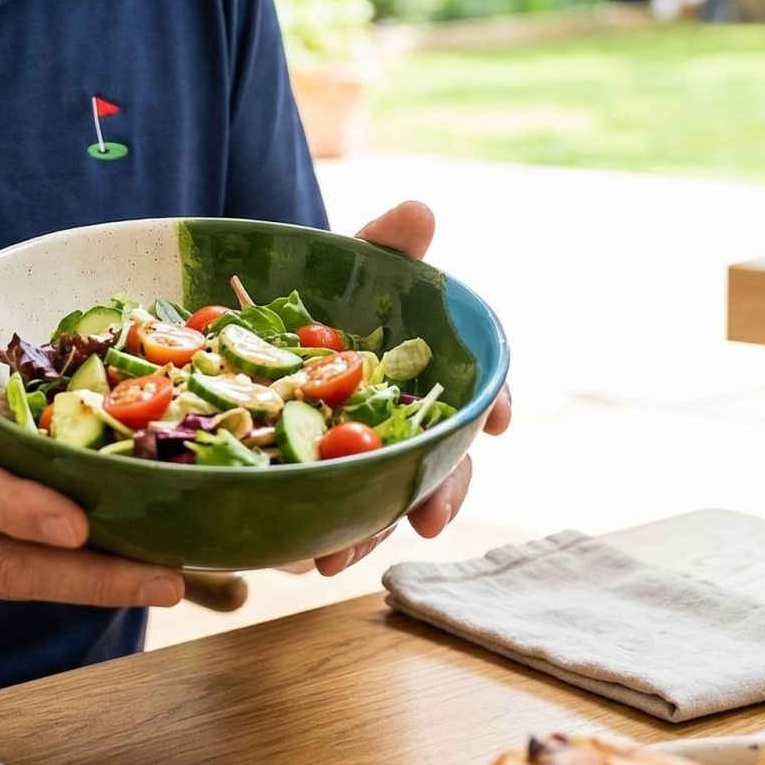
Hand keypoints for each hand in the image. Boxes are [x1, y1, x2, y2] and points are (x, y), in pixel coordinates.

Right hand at [0, 268, 183, 612]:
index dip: (19, 510)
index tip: (77, 525)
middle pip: (7, 563)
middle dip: (89, 578)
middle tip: (164, 576)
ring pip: (15, 586)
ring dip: (91, 590)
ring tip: (166, 578)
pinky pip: (5, 586)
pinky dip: (61, 584)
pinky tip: (121, 569)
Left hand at [313, 201, 513, 575]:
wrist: (262, 321)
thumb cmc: (331, 291)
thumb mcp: (353, 262)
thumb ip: (387, 242)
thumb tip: (420, 209)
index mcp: (435, 368)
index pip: (483, 388)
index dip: (497, 402)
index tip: (502, 419)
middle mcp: (415, 416)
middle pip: (447, 458)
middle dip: (444, 489)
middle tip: (430, 518)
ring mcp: (376, 452)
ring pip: (393, 495)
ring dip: (375, 529)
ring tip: (342, 555)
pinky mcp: (333, 476)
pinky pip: (342, 511)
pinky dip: (330, 533)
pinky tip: (306, 554)